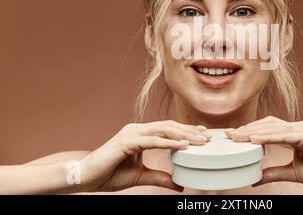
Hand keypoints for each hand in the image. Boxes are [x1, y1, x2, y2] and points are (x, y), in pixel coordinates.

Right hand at [78, 120, 210, 191]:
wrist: (86, 177)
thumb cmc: (110, 174)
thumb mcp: (141, 176)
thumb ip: (160, 177)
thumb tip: (179, 184)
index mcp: (141, 134)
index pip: (168, 129)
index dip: (186, 130)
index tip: (203, 134)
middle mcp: (137, 129)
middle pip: (169, 126)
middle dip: (189, 131)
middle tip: (207, 137)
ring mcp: (131, 133)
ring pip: (163, 130)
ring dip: (183, 135)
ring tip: (199, 141)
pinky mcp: (126, 141)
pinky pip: (152, 141)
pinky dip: (168, 143)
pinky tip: (182, 146)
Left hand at [225, 116, 302, 189]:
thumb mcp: (294, 173)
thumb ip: (275, 172)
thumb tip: (256, 177)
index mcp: (295, 133)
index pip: (268, 128)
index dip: (250, 131)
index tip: (233, 137)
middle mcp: (299, 127)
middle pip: (268, 124)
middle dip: (248, 129)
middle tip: (229, 135)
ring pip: (274, 128)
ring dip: (254, 132)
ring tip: (237, 137)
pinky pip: (286, 135)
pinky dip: (269, 137)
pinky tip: (255, 140)